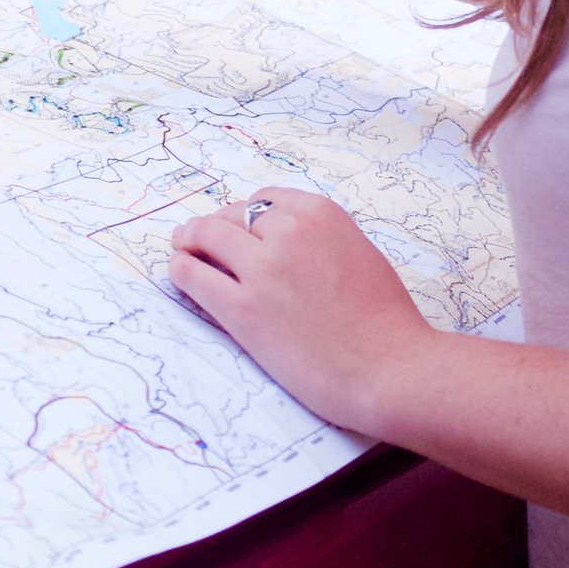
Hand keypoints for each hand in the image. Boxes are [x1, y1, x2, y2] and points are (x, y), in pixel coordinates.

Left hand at [167, 185, 436, 434]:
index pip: (264, 200)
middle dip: (216, 226)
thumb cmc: (385, 319)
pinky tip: (179, 271)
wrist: (389, 367)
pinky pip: (196, 277)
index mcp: (319, 213)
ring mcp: (263, 269)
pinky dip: (182, 269)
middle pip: (232, 215)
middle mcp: (287, 231)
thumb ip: (320, 238)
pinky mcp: (244, 310)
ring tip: (182, 248)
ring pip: (207, 236)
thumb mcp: (359, 253)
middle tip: (200, 237)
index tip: (237, 226)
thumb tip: (284, 240)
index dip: (245, 215)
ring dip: (190, 240)